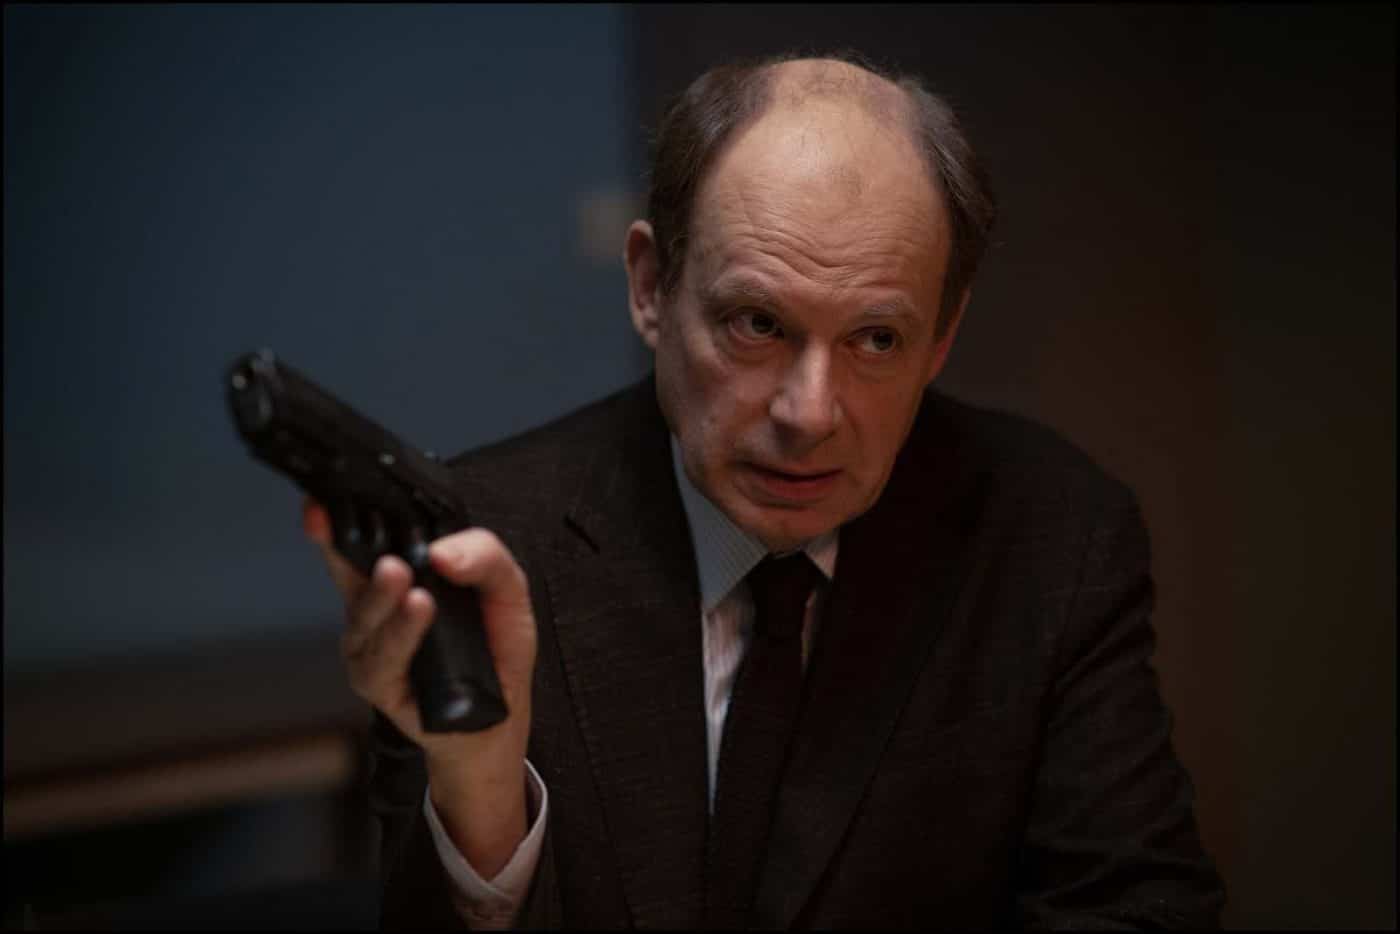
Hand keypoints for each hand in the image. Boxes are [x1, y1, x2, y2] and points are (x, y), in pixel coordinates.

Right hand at [303, 496, 536, 874]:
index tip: (323, 504)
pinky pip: (382, 657)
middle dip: (342, 549)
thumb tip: (445, 551)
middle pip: (347, 571)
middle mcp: (376, 610)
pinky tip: (417, 613)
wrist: (498, 719)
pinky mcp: (377, 683)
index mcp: (402, 579)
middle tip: (363, 535)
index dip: (336, 523)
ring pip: (366, 616)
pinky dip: (400, 634)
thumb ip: (486, 557)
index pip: (362, 542)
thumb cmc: (494, 651)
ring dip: (383, 597)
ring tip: (404, 579)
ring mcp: (371, 647)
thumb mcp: (506, 591)